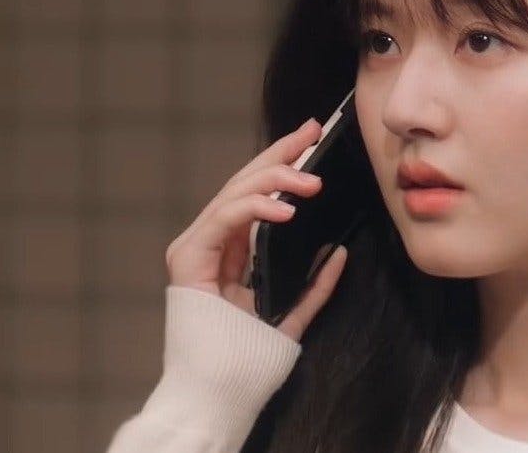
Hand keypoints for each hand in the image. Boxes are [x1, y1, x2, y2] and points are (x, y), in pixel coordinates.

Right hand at [164, 117, 348, 341]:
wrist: (219, 394)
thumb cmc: (249, 359)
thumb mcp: (293, 315)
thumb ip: (315, 286)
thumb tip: (340, 252)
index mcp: (234, 250)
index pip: (259, 193)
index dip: (283, 160)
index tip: (312, 136)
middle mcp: (212, 242)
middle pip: (245, 182)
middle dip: (280, 154)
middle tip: (311, 133)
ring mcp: (196, 247)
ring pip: (234, 192)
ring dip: (274, 180)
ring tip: (311, 181)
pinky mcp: (187, 259)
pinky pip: (223, 219)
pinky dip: (254, 209)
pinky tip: (285, 209)